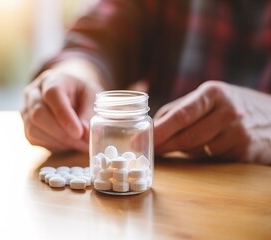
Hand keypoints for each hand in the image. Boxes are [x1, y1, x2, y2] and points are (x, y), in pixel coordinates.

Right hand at [21, 62, 102, 152]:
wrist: (67, 92)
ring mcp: (25, 109)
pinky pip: (33, 138)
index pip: (52, 94)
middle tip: (83, 143)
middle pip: (38, 114)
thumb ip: (89, 114)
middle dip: (62, 133)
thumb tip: (85, 135)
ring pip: (33, 129)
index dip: (64, 115)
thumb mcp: (92, 97)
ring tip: (79, 143)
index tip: (78, 132)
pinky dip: (52, 145)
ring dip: (58, 141)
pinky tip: (67, 143)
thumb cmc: (81, 93)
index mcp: (52, 79)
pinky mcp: (25, 125)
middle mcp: (33, 92)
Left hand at [154, 81, 270, 163]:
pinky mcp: (244, 152)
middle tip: (146, 150)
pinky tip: (202, 147)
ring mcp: (239, 133)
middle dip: (163, 145)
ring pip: (197, 150)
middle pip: (186, 136)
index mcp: (213, 93)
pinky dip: (201, 154)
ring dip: (182, 150)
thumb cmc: (229, 105)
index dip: (157, 131)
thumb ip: (178, 110)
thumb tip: (150, 126)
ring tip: (176, 144)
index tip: (137, 140)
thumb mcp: (207, 98)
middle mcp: (228, 111)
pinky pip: (211, 157)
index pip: (180, 116)